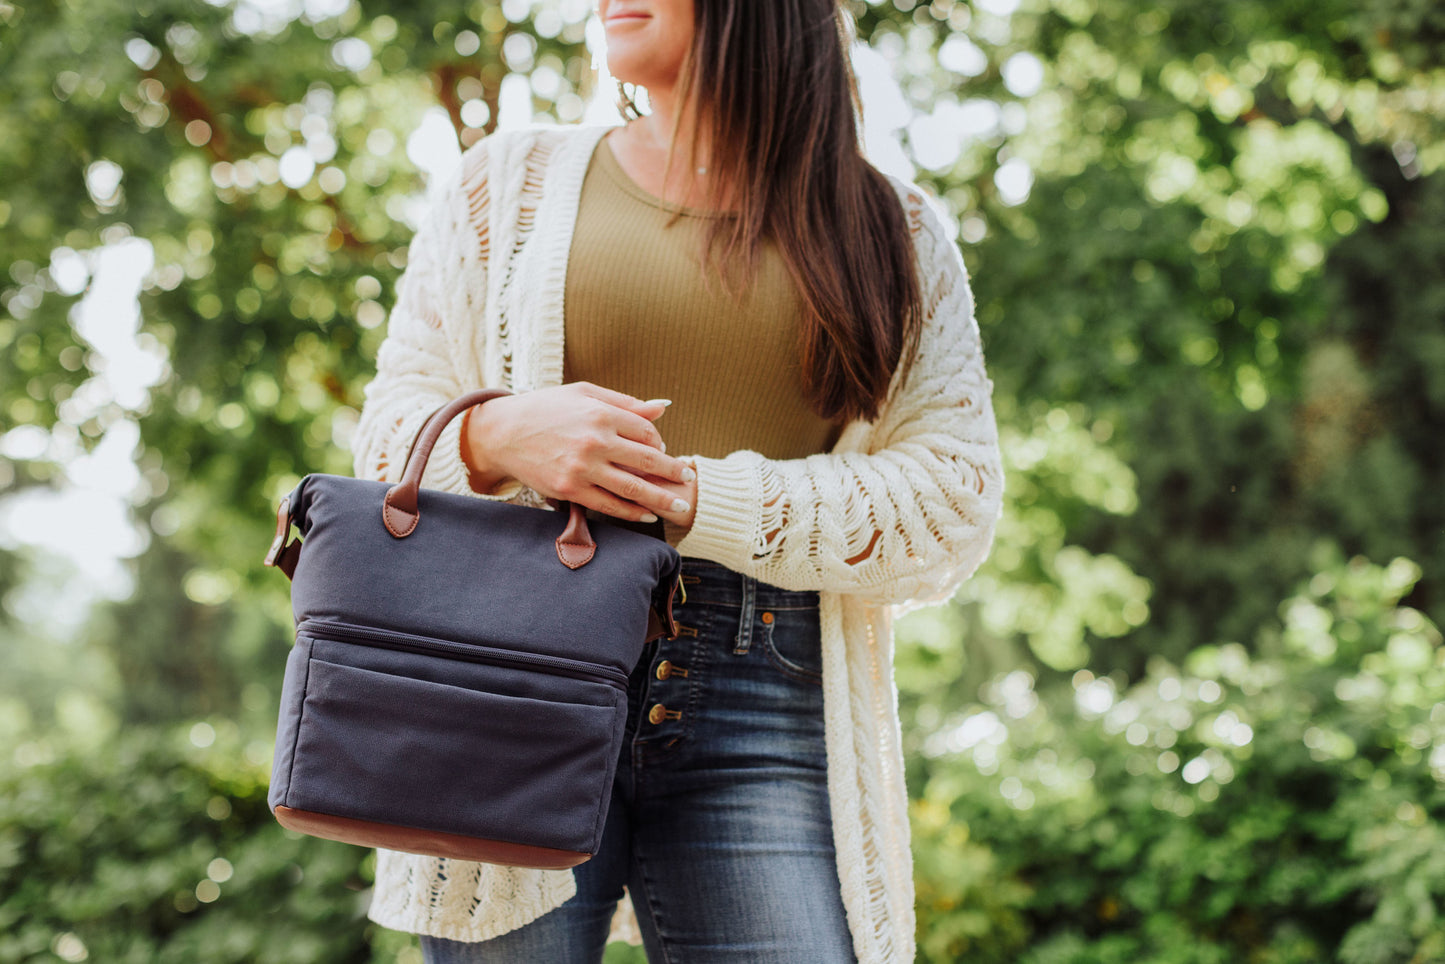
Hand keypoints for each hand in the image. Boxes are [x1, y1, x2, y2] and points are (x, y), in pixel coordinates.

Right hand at [461, 382, 695, 523]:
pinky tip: (647, 514)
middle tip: (689, 480)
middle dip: (673, 473)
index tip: (664, 451)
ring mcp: (582, 467)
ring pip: (633, 487)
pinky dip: (631, 511)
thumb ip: (626, 403)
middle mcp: (595, 441)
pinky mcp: (570, 489)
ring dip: (661, 498)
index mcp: (601, 413)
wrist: (503, 432)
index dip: (659, 443)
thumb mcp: (585, 393)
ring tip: (680, 506)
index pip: (646, 432)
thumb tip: (664, 406)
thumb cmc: (546, 408)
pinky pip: (609, 504)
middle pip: (647, 461)